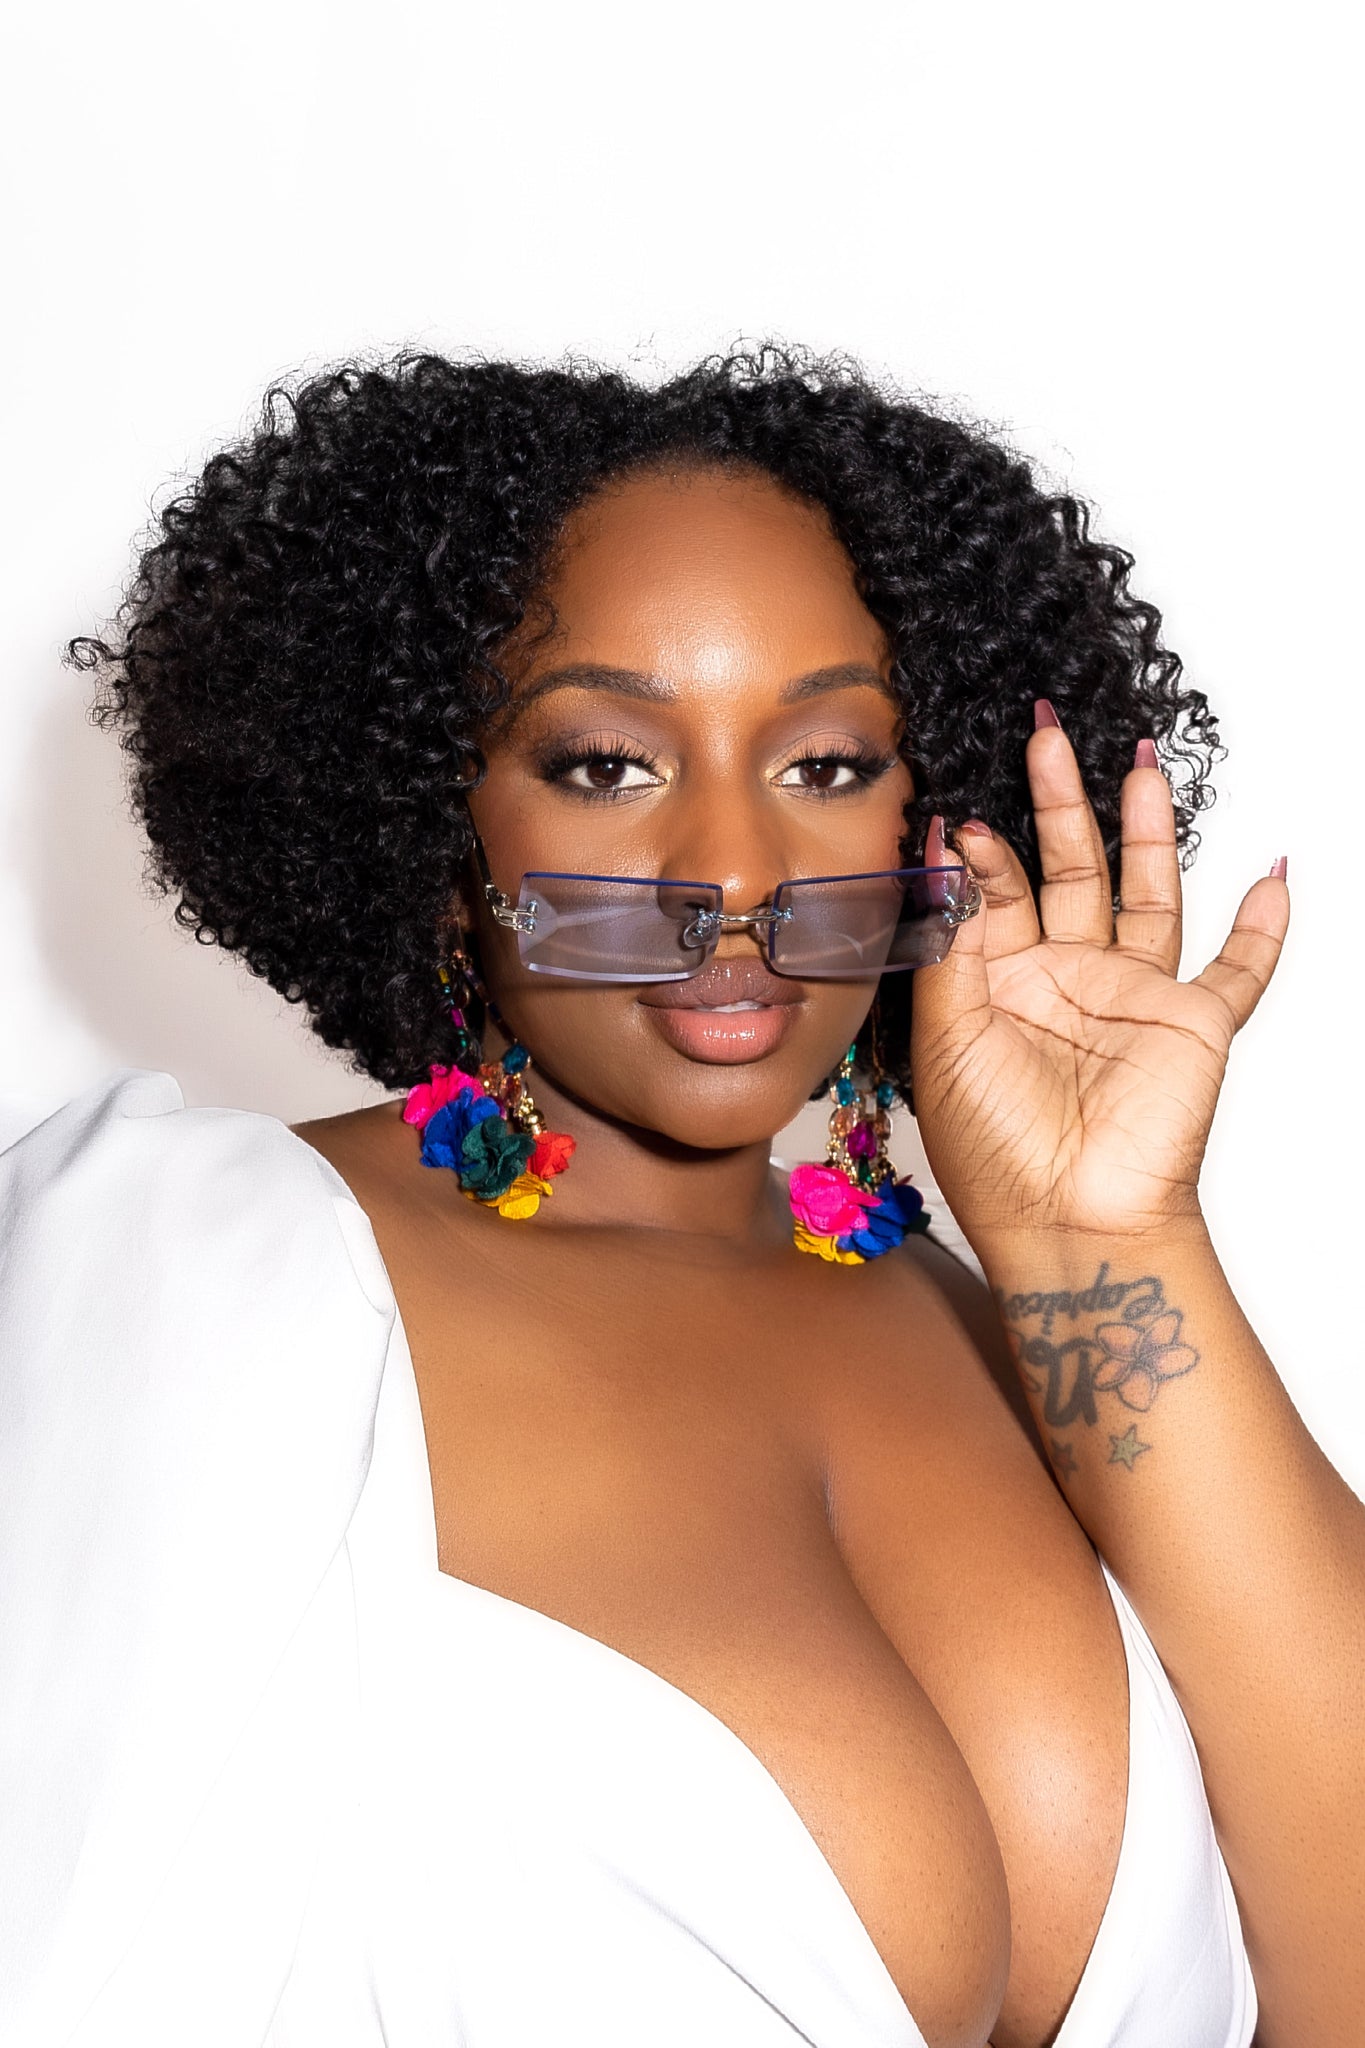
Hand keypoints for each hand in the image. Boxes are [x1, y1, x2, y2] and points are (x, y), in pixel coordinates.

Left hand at [909, 705, 1289, 1252]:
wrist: (1067, 1220)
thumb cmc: (995, 1147)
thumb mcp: (945, 1034)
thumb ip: (948, 938)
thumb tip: (941, 844)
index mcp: (998, 981)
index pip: (991, 890)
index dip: (978, 848)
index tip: (963, 805)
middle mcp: (1066, 978)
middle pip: (1068, 867)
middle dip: (1060, 800)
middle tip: (1047, 732)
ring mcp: (1132, 997)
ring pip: (1147, 894)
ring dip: (1149, 831)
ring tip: (1144, 763)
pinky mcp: (1194, 1023)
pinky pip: (1240, 970)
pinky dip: (1264, 926)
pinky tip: (1275, 875)